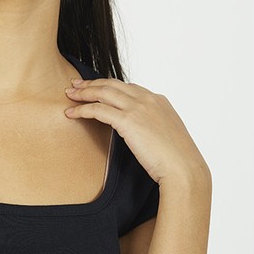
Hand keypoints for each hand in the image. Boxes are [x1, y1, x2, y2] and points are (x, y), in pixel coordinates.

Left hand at [64, 76, 210, 186]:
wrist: (184, 169)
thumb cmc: (177, 160)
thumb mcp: (167, 135)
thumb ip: (153, 126)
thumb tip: (143, 132)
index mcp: (158, 101)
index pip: (128, 87)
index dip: (108, 85)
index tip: (95, 87)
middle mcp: (148, 99)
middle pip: (112, 84)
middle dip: (91, 83)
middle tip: (75, 84)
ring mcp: (138, 108)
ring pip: (103, 92)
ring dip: (84, 92)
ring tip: (69, 94)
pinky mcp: (128, 121)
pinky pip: (98, 109)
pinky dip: (82, 109)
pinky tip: (71, 113)